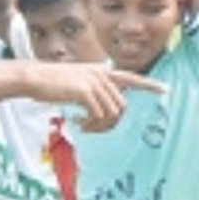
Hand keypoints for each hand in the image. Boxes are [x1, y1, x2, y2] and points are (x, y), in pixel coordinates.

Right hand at [26, 63, 164, 132]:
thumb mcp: (76, 80)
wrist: (33, 77)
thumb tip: (103, 109)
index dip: (148, 85)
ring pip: (112, 113)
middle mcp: (101, 75)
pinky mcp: (85, 91)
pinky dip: (90, 124)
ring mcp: (94, 82)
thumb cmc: (50, 83)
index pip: (130, 78)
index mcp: (100, 71)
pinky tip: (77, 122)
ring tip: (83, 125)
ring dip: (99, 126)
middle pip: (121, 106)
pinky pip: (98, 115)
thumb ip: (93, 89)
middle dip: (110, 123)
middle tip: (91, 128)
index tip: (165, 90)